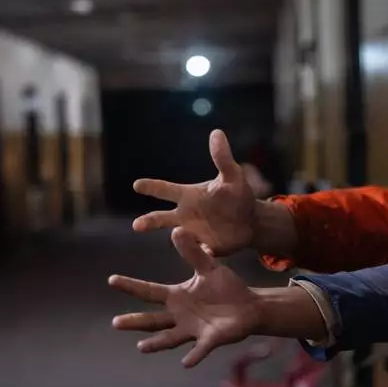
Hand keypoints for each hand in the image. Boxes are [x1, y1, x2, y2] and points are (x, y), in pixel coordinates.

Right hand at [109, 228, 259, 366]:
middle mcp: (180, 316)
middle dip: (135, 322)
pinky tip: (186, 362)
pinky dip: (193, 356)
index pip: (149, 291)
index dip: (131, 286)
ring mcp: (193, 330)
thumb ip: (193, 252)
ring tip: (141, 347)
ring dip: (156, 344)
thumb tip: (176, 229)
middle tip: (116, 323)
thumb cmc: (225, 288)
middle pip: (152, 320)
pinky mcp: (210, 340)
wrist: (248, 306)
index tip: (111, 280)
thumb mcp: (209, 267)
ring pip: (169, 338)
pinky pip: (200, 349)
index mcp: (177, 296)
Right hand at [132, 130, 256, 255]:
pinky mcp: (205, 248)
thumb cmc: (238, 195)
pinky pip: (198, 252)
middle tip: (137, 225)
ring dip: (175, 238)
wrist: (250, 221)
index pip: (165, 189)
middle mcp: (186, 214)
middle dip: (150, 221)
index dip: (152, 186)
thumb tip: (216, 132)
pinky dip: (198, 252)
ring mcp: (193, 233)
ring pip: (177, 237)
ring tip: (177, 236)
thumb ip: (222, 158)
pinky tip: (200, 253)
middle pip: (162, 218)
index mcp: (189, 196)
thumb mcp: (233, 176)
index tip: (137, 184)